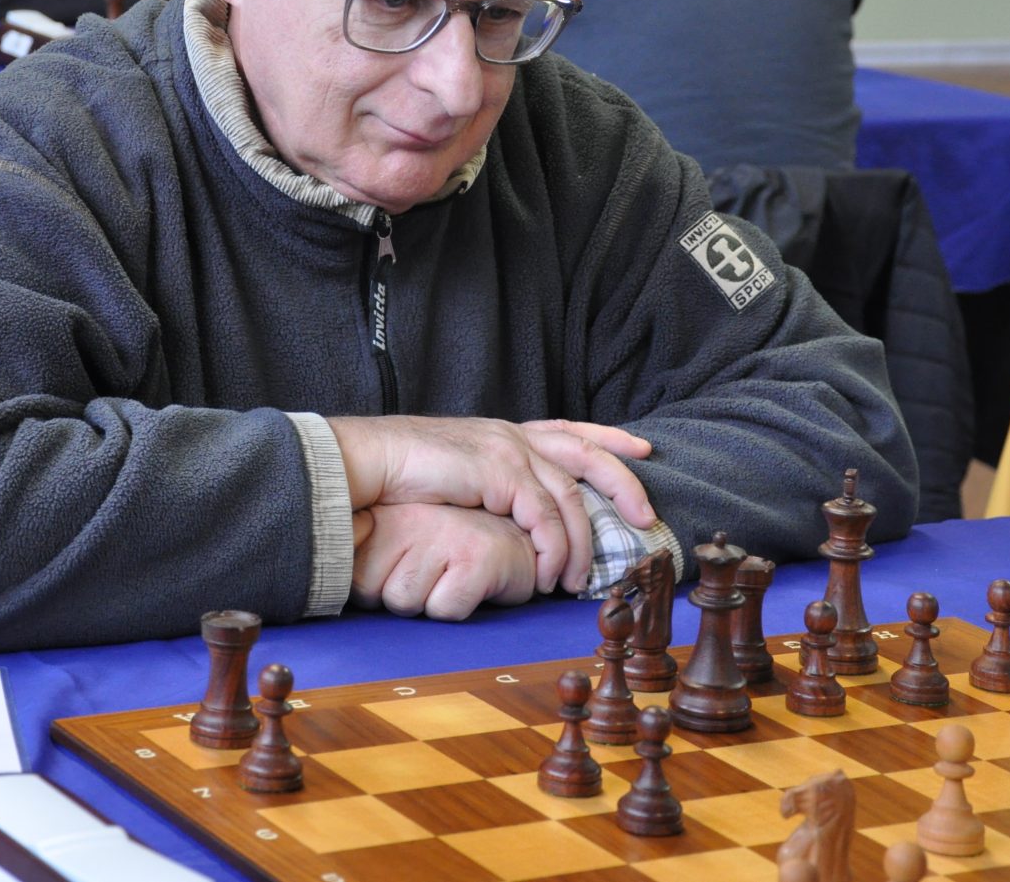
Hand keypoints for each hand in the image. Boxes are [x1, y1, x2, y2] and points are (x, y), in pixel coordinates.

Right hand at [330, 415, 653, 593]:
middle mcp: (510, 435)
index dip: (609, 437)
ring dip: (580, 543)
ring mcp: (506, 449)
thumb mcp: (454, 479)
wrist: (363, 463)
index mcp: (502, 433)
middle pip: (586, 452)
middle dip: (624, 483)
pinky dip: (554, 547)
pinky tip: (550, 574)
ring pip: (569, 495)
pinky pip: (544, 516)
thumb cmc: (396, 477)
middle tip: (646, 516)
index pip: (568, 428)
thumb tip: (508, 522)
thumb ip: (487, 490)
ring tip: (575, 580)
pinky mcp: (499, 471)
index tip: (643, 448)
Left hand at [351, 503, 536, 619]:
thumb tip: (315, 571)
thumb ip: (362, 553)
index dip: (372, 589)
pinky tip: (471, 583)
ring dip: (429, 601)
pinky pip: (444, 609)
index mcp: (387, 515)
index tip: (396, 572)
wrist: (517, 538)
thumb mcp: (398, 542)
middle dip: (400, 597)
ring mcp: (443, 535)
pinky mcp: (474, 558)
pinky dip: (457, 605)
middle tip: (431, 576)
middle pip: (373, 594)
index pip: (349, 575)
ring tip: (450, 576)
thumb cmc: (452, 548)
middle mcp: (410, 519)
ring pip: (406, 602)